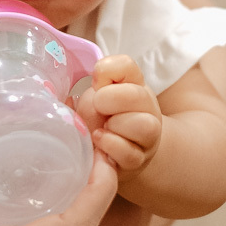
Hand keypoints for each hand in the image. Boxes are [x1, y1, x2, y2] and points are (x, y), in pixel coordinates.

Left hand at [76, 54, 162, 183]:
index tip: (96, 83)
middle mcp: (146, 108)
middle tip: (97, 107)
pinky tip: (99, 142)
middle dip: (109, 99)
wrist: (117, 154)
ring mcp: (147, 136)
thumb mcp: (94, 99)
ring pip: (145, 126)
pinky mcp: (139, 160)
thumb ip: (88, 93)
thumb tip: (79, 94)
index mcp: (133, 84)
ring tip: (101, 129)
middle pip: (139, 95)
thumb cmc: (101, 120)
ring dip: (116, 126)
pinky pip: (130, 153)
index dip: (106, 71)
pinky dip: (110, 145)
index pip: (126, 65)